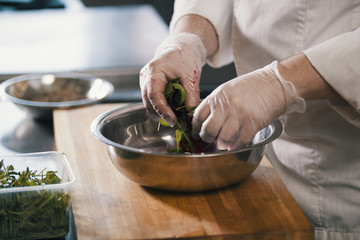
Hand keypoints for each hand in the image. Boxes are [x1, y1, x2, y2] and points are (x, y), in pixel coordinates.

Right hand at [139, 33, 206, 125]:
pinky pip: (153, 99)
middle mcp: (146, 77)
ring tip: (177, 111)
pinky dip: (163, 105)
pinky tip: (174, 105)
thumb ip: (191, 98)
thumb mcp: (192, 77)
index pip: (154, 96)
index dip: (162, 111)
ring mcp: (145, 81)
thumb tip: (190, 117)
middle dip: (162, 113)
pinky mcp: (149, 85)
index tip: (173, 120)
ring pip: (150, 103)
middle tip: (177, 119)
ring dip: (162, 110)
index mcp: (154, 71)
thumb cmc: (186, 57)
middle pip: (149, 102)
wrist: (183, 47)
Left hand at [191, 61, 305, 149]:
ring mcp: (240, 115)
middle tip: (210, 140)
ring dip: (222, 144)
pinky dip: (236, 145)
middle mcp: (226, 106)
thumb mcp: (229, 89)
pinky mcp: (253, 123)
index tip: (197, 132)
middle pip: (208, 129)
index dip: (196, 127)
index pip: (198, 115)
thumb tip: (206, 119)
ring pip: (223, 138)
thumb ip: (217, 103)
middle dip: (207, 138)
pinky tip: (236, 144)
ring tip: (224, 143)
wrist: (276, 83)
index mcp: (218, 96)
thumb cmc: (253, 86)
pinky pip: (240, 141)